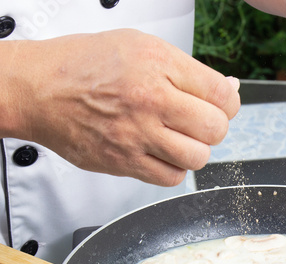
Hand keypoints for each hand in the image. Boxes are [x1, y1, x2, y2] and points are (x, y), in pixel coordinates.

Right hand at [4, 29, 240, 185]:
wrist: (41, 90)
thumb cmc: (86, 66)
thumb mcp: (141, 47)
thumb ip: (187, 70)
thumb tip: (228, 90)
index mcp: (158, 65)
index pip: (222, 95)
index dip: (229, 104)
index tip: (222, 106)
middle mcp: (151, 100)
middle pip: (215, 129)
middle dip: (214, 128)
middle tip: (200, 123)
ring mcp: (138, 134)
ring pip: (197, 158)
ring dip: (195, 151)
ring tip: (179, 140)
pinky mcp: (126, 162)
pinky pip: (171, 178)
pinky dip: (173, 169)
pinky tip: (162, 154)